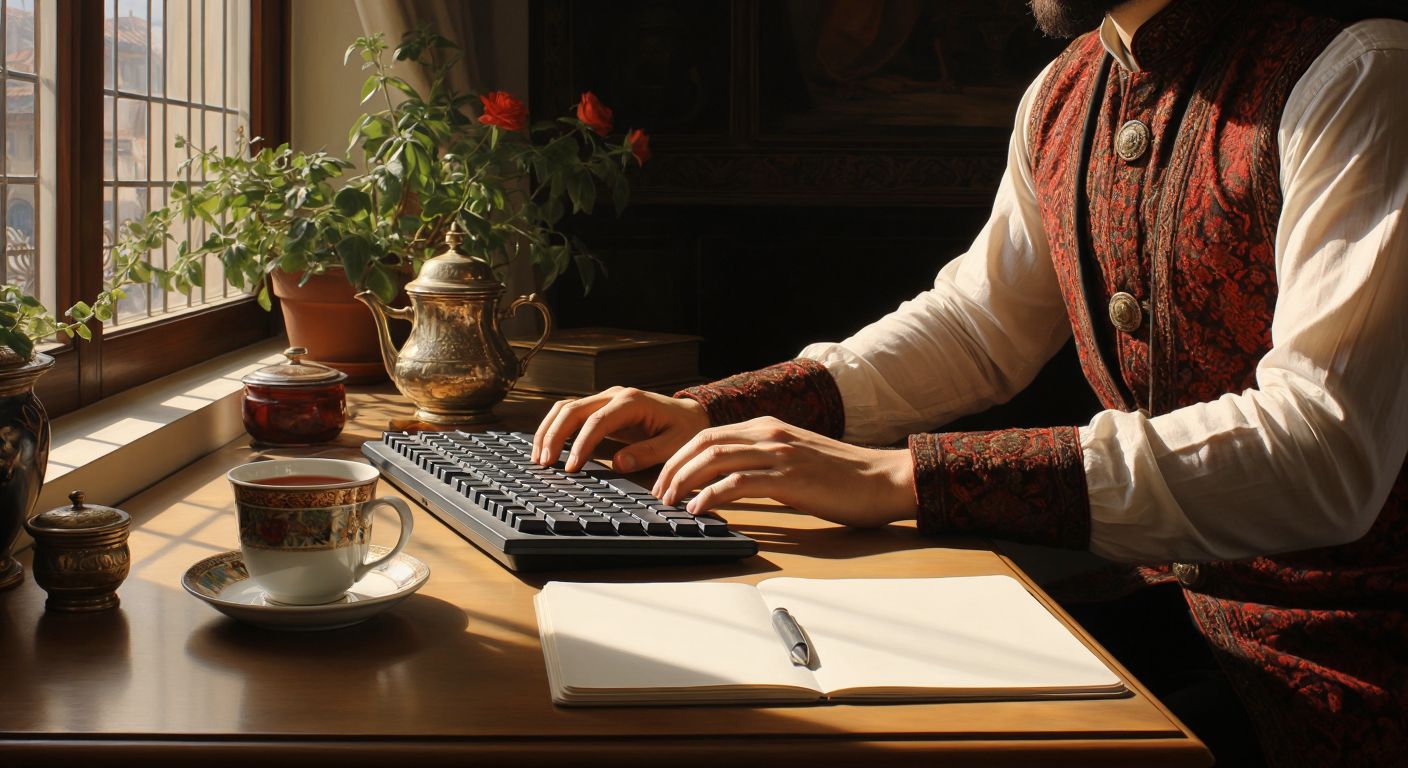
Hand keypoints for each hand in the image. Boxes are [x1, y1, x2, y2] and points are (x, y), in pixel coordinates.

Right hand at [532, 387, 711, 472]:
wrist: (689, 413)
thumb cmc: (684, 429)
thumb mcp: (675, 443)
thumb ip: (649, 452)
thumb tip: (619, 463)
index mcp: (632, 401)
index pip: (597, 420)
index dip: (581, 444)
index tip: (571, 468)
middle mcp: (614, 395)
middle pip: (573, 409)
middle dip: (554, 436)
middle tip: (544, 464)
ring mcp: (604, 400)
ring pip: (565, 408)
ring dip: (548, 431)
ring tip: (539, 458)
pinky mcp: (599, 409)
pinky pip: (570, 414)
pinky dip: (555, 429)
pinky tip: (547, 449)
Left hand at [652, 416, 915, 527]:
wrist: (885, 479)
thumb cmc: (844, 477)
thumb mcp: (796, 460)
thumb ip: (764, 464)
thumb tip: (728, 485)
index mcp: (768, 427)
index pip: (708, 435)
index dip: (679, 456)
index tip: (664, 480)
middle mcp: (769, 434)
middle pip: (703, 443)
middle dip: (673, 467)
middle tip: (659, 494)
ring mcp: (780, 454)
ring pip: (715, 458)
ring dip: (685, 481)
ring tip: (671, 503)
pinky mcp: (790, 478)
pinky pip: (740, 483)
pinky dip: (713, 495)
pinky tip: (700, 510)